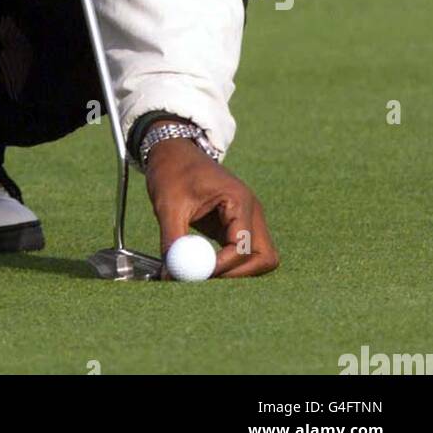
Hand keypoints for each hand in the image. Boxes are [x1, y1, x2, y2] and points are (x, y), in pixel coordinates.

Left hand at [145, 136, 279, 277]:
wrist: (173, 152)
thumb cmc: (172, 171)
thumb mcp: (168, 205)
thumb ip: (172, 241)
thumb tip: (172, 276)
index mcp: (239, 200)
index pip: (244, 246)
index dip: (222, 266)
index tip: (195, 274)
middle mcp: (251, 211)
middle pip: (264, 257)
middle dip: (238, 275)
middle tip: (206, 280)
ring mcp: (248, 219)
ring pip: (259, 259)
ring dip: (236, 271)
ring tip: (202, 271)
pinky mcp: (238, 227)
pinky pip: (244, 254)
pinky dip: (228, 265)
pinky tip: (203, 265)